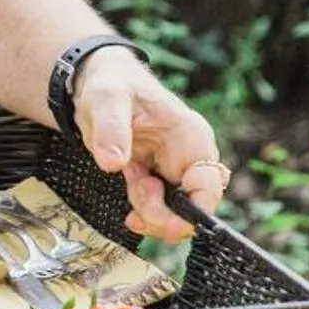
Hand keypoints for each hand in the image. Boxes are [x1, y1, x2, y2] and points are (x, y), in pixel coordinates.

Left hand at [73, 48, 229, 240]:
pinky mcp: (161, 179)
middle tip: (135, 184)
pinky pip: (160, 211)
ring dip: (147, 208)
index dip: (193, 212)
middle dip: (160, 211)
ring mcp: (177, 171)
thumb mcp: (107, 99)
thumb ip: (111, 129)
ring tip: (129, 174)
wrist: (99, 84)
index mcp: (191, 137)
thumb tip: (112, 163)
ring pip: (174, 213)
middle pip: (191, 208)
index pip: (209, 187)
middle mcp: (191, 157)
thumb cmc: (112, 85)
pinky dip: (143, 214)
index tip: (167, 224)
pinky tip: (129, 207)